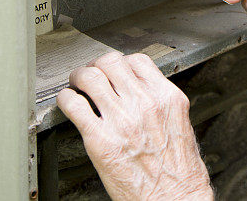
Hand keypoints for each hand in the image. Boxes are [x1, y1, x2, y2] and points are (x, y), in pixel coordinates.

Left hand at [57, 52, 212, 200]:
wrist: (175, 200)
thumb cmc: (180, 173)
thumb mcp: (180, 126)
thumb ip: (160, 105)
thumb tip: (143, 93)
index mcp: (167, 99)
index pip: (138, 61)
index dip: (121, 62)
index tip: (115, 70)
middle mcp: (144, 104)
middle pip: (111, 63)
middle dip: (98, 66)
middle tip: (92, 74)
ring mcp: (121, 120)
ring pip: (90, 77)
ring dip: (79, 77)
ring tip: (77, 84)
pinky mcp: (100, 140)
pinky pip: (74, 105)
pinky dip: (66, 99)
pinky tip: (68, 103)